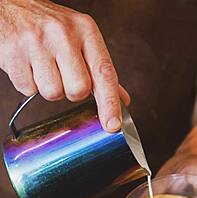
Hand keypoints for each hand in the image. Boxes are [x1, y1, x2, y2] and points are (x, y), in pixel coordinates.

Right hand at [0, 0, 129, 130]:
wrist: (9, 7)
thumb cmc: (48, 26)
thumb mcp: (80, 38)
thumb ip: (100, 70)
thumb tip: (121, 99)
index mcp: (85, 30)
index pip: (104, 73)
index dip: (110, 103)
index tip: (112, 124)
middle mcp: (63, 33)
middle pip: (78, 90)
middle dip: (71, 91)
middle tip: (62, 74)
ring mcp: (37, 42)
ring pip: (52, 93)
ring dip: (48, 88)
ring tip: (42, 67)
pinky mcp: (14, 53)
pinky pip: (27, 90)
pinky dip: (28, 84)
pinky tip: (28, 66)